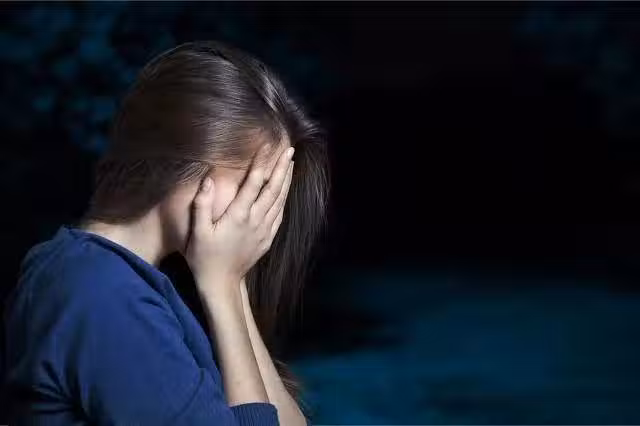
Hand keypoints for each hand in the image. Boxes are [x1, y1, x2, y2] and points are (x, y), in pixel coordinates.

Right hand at [185, 143, 294, 295]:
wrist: (221, 283)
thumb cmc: (204, 257)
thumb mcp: (197, 232)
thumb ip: (202, 205)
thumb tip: (209, 180)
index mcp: (238, 216)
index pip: (253, 183)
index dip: (262, 163)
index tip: (267, 146)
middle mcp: (255, 220)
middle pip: (273, 189)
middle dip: (281, 168)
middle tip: (289, 150)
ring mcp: (264, 230)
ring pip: (280, 200)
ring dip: (286, 181)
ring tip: (290, 164)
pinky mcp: (267, 238)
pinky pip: (280, 214)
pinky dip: (284, 199)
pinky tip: (285, 191)